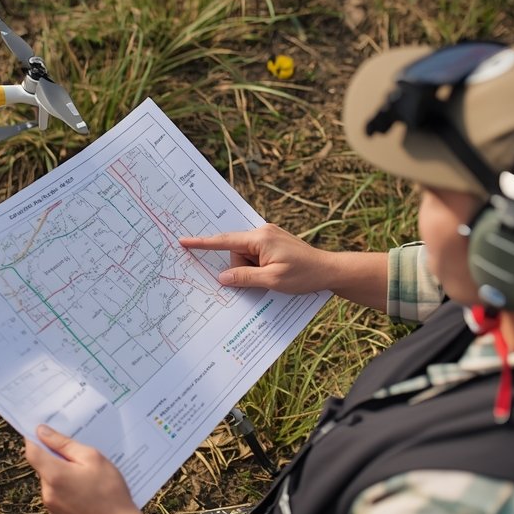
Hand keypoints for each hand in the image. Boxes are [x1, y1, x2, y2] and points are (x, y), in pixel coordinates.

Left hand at [24, 425, 145, 513]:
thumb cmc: (110, 492)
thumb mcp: (93, 458)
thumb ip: (65, 444)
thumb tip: (42, 432)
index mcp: (53, 475)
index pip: (32, 451)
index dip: (34, 438)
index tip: (42, 429)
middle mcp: (47, 492)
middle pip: (43, 466)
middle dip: (56, 456)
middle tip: (79, 451)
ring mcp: (51, 508)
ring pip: (51, 481)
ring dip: (63, 473)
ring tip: (89, 473)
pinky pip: (58, 495)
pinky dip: (67, 488)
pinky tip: (88, 490)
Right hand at [180, 224, 332, 293]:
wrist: (330, 270)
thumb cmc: (304, 275)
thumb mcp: (272, 281)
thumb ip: (243, 278)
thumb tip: (222, 277)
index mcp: (260, 238)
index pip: (224, 241)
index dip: (202, 243)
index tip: (184, 241)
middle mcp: (263, 232)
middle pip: (236, 253)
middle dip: (243, 270)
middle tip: (264, 280)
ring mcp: (269, 237)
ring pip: (246, 257)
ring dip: (253, 271)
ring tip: (275, 277)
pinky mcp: (274, 244)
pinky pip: (256, 257)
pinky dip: (259, 268)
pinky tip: (274, 274)